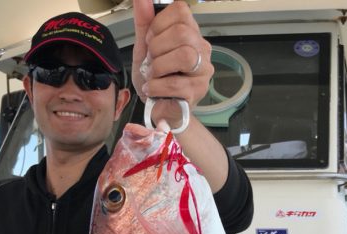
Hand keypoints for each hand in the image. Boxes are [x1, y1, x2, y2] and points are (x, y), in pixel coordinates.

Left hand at [132, 0, 213, 126]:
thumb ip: (144, 22)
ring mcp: (203, 72)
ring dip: (159, 66)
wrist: (159, 109)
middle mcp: (202, 49)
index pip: (181, 11)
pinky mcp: (197, 92)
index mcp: (191, 33)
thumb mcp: (144, 48)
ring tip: (152, 76)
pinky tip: (152, 89)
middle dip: (157, 47)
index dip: (159, 24)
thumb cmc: (155, 79)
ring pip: (184, 55)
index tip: (150, 41)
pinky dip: (157, 86)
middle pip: (182, 33)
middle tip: (151, 62)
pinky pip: (176, 83)